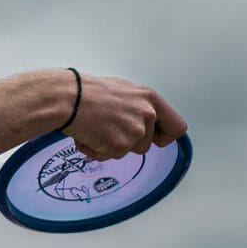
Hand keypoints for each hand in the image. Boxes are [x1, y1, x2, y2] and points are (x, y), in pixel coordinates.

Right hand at [65, 72, 187, 162]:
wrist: (69, 99)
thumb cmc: (89, 91)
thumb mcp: (124, 90)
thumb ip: (140, 106)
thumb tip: (142, 119)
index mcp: (151, 100)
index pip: (177, 127)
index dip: (164, 136)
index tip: (154, 138)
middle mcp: (147, 115)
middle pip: (146, 145)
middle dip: (127, 143)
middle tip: (109, 130)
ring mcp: (134, 132)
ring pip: (125, 152)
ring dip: (109, 146)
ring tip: (94, 128)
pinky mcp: (118, 146)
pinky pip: (106, 156)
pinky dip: (94, 150)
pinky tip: (86, 134)